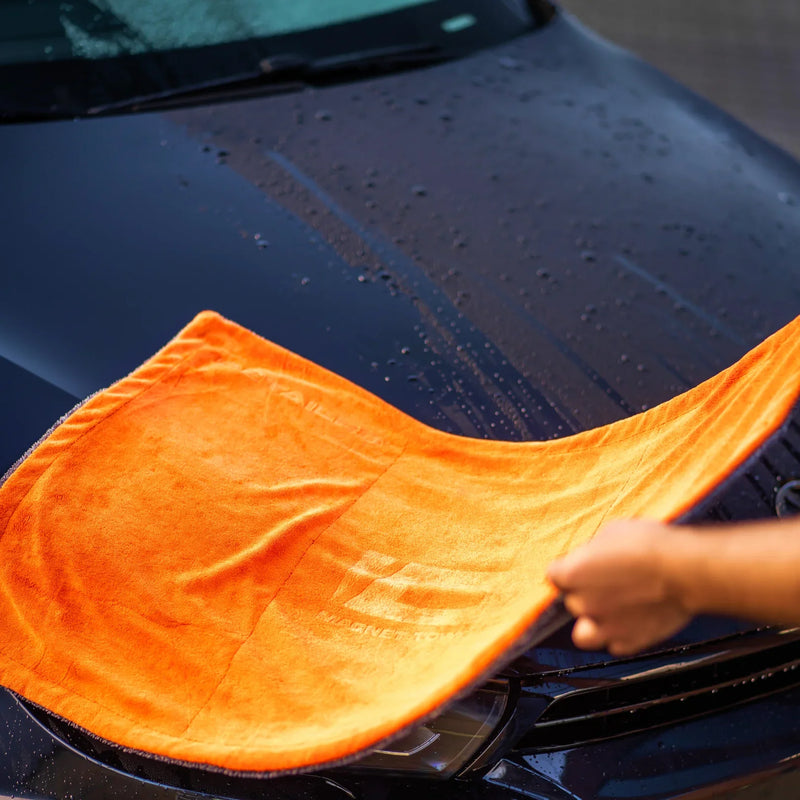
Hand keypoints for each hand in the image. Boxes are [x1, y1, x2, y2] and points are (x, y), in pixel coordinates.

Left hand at [547, 519, 691, 655]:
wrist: (683, 569)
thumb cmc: (649, 546)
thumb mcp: (610, 533)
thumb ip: (593, 552)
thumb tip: (592, 558)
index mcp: (571, 574)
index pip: (555, 575)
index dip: (570, 569)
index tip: (584, 566)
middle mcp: (581, 603)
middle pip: (572, 601)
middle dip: (586, 592)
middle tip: (610, 582)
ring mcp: (604, 626)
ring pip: (583, 632)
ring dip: (593, 622)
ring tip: (612, 608)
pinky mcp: (629, 641)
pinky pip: (614, 644)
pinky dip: (620, 635)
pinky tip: (632, 620)